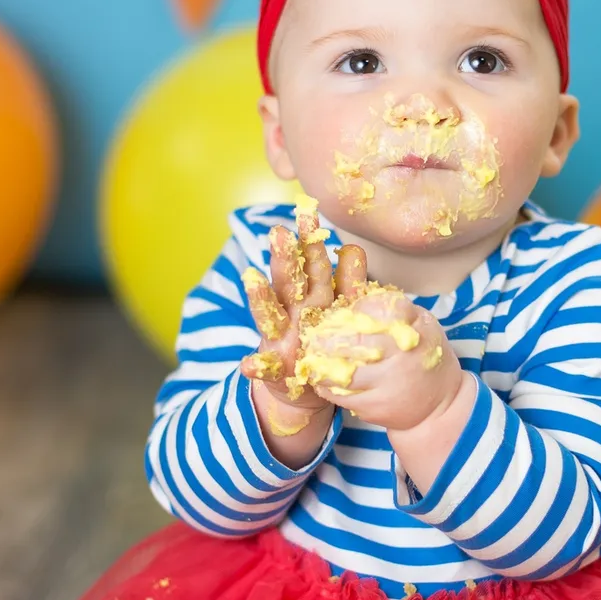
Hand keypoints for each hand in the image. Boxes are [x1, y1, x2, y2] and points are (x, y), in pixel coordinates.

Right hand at [241, 205, 368, 435]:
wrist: (308, 388)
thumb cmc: (323, 341)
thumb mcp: (337, 310)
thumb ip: (347, 282)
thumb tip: (352, 248)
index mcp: (308, 296)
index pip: (307, 262)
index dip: (308, 239)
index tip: (308, 211)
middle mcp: (290, 313)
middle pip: (287, 282)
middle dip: (283, 258)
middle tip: (279, 232)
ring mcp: (279, 341)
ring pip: (269, 316)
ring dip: (261, 297)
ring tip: (252, 279)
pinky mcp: (274, 372)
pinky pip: (265, 369)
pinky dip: (255, 367)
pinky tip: (248, 364)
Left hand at [308, 287, 466, 435]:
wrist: (440, 405)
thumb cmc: (425, 358)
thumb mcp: (423, 325)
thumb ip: (398, 310)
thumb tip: (360, 303)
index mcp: (417, 331)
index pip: (384, 311)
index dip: (360, 311)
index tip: (344, 313)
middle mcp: (404, 357)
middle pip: (357, 340)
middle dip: (330, 337)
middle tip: (314, 336)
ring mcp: (389, 384)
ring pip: (345, 370)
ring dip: (322, 363)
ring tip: (312, 356)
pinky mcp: (377, 407)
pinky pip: (343, 395)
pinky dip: (326, 385)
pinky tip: (321, 377)